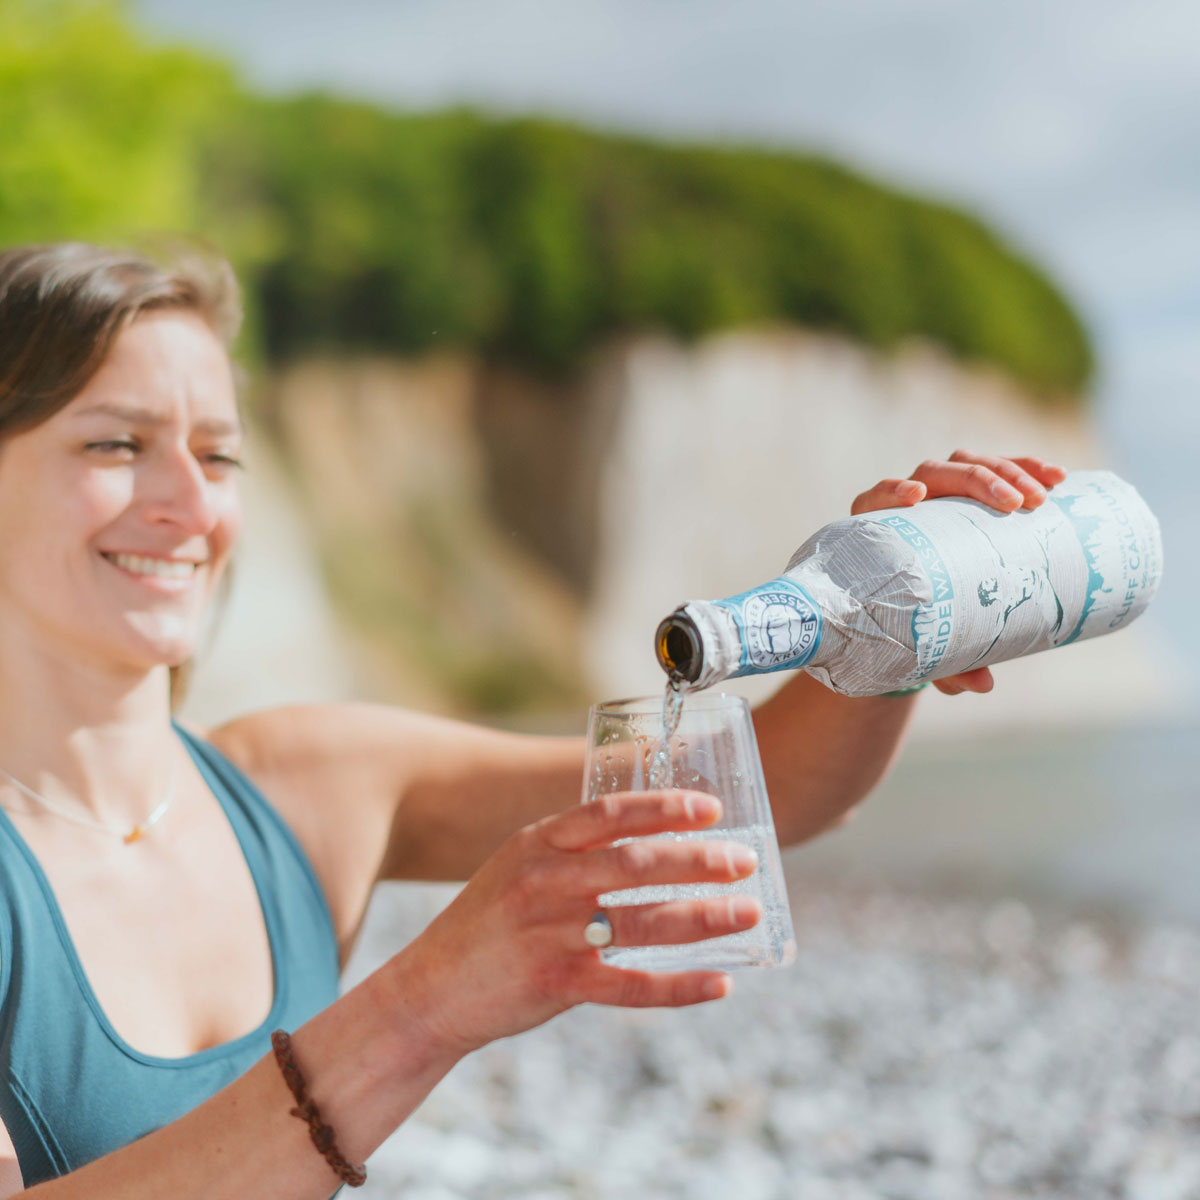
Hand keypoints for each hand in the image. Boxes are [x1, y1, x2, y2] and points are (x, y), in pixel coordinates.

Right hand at [390, 791, 760, 1057]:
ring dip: (704, 917)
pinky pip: (631, 986)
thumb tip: (645, 833)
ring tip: (748, 912)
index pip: (609, 813)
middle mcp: (545, 883)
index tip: (710, 809)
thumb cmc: (487, 922)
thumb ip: (572, 850)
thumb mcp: (518, 865)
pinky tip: (718, 983)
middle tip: (744, 860)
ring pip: (643, 923)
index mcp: (537, 844)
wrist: (431, 989)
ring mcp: (551, 934)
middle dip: (699, 860)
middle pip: (637, 864)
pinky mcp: (557, 984)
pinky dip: (679, 986)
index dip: (664, 807)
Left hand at [849, 449, 1067, 694]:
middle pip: (935, 473)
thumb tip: (983, 684)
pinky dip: (1026, 469)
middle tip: (1014, 504)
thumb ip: (947, 663)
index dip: (892, 491)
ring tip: (1043, 495)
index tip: (915, 496)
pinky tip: (1058, 478)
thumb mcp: (926, 645)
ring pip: (969, 464)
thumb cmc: (914, 628)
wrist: (922, 612)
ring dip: (1008, 470)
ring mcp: (940, 492)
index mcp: (879, 533)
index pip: (877, 499)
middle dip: (976, 480)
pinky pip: (999, 471)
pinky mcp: (973, 493)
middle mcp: (907, 504)